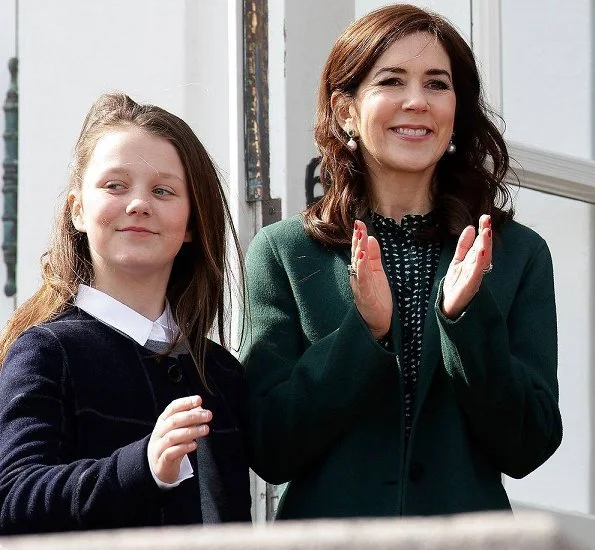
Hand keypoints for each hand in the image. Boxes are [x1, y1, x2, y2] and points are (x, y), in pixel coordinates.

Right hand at [148, 395, 211, 483]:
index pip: (172, 408)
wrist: (158, 467)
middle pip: (174, 421)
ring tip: (205, 429)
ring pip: (172, 436)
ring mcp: (158, 447)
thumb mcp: (180, 429)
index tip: (198, 400)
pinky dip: (183, 447)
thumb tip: (200, 408)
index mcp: (163, 421)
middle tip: (207, 415)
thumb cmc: (172, 444)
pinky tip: (194, 444)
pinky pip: (171, 453)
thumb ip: (189, 419)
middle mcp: (159, 432)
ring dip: (191, 431)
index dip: (185, 402)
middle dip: (192, 416)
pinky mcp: (161, 461)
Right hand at [349, 220, 391, 339]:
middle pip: (356, 255)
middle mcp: (357, 276)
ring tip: (361, 238)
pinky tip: (362, 259)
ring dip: (359, 251)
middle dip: (357, 240)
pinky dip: (362, 269)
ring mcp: (360, 286)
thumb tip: (371, 238)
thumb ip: (373, 256)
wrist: (378, 322)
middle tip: (359, 225)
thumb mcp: (377, 273)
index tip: (359, 222)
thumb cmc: (377, 298)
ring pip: (358, 266)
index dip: (358, 236)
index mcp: (361, 270)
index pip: (359, 250)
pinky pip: (362, 281)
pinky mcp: (365, 296)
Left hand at [441, 214, 491, 318]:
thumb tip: (470, 227)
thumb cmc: (456, 285)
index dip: (483, 231)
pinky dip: (479, 265)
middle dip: (486, 236)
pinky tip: (481, 254)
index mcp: (474, 262)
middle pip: (483, 250)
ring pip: (481, 262)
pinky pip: (475, 275)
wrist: (448, 309)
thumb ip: (464, 246)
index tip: (485, 217)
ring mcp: (473, 279)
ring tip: (486, 233)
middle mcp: (476, 269)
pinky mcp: (468, 289)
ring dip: (484, 247)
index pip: (480, 244)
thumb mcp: (458, 261)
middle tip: (487, 220)